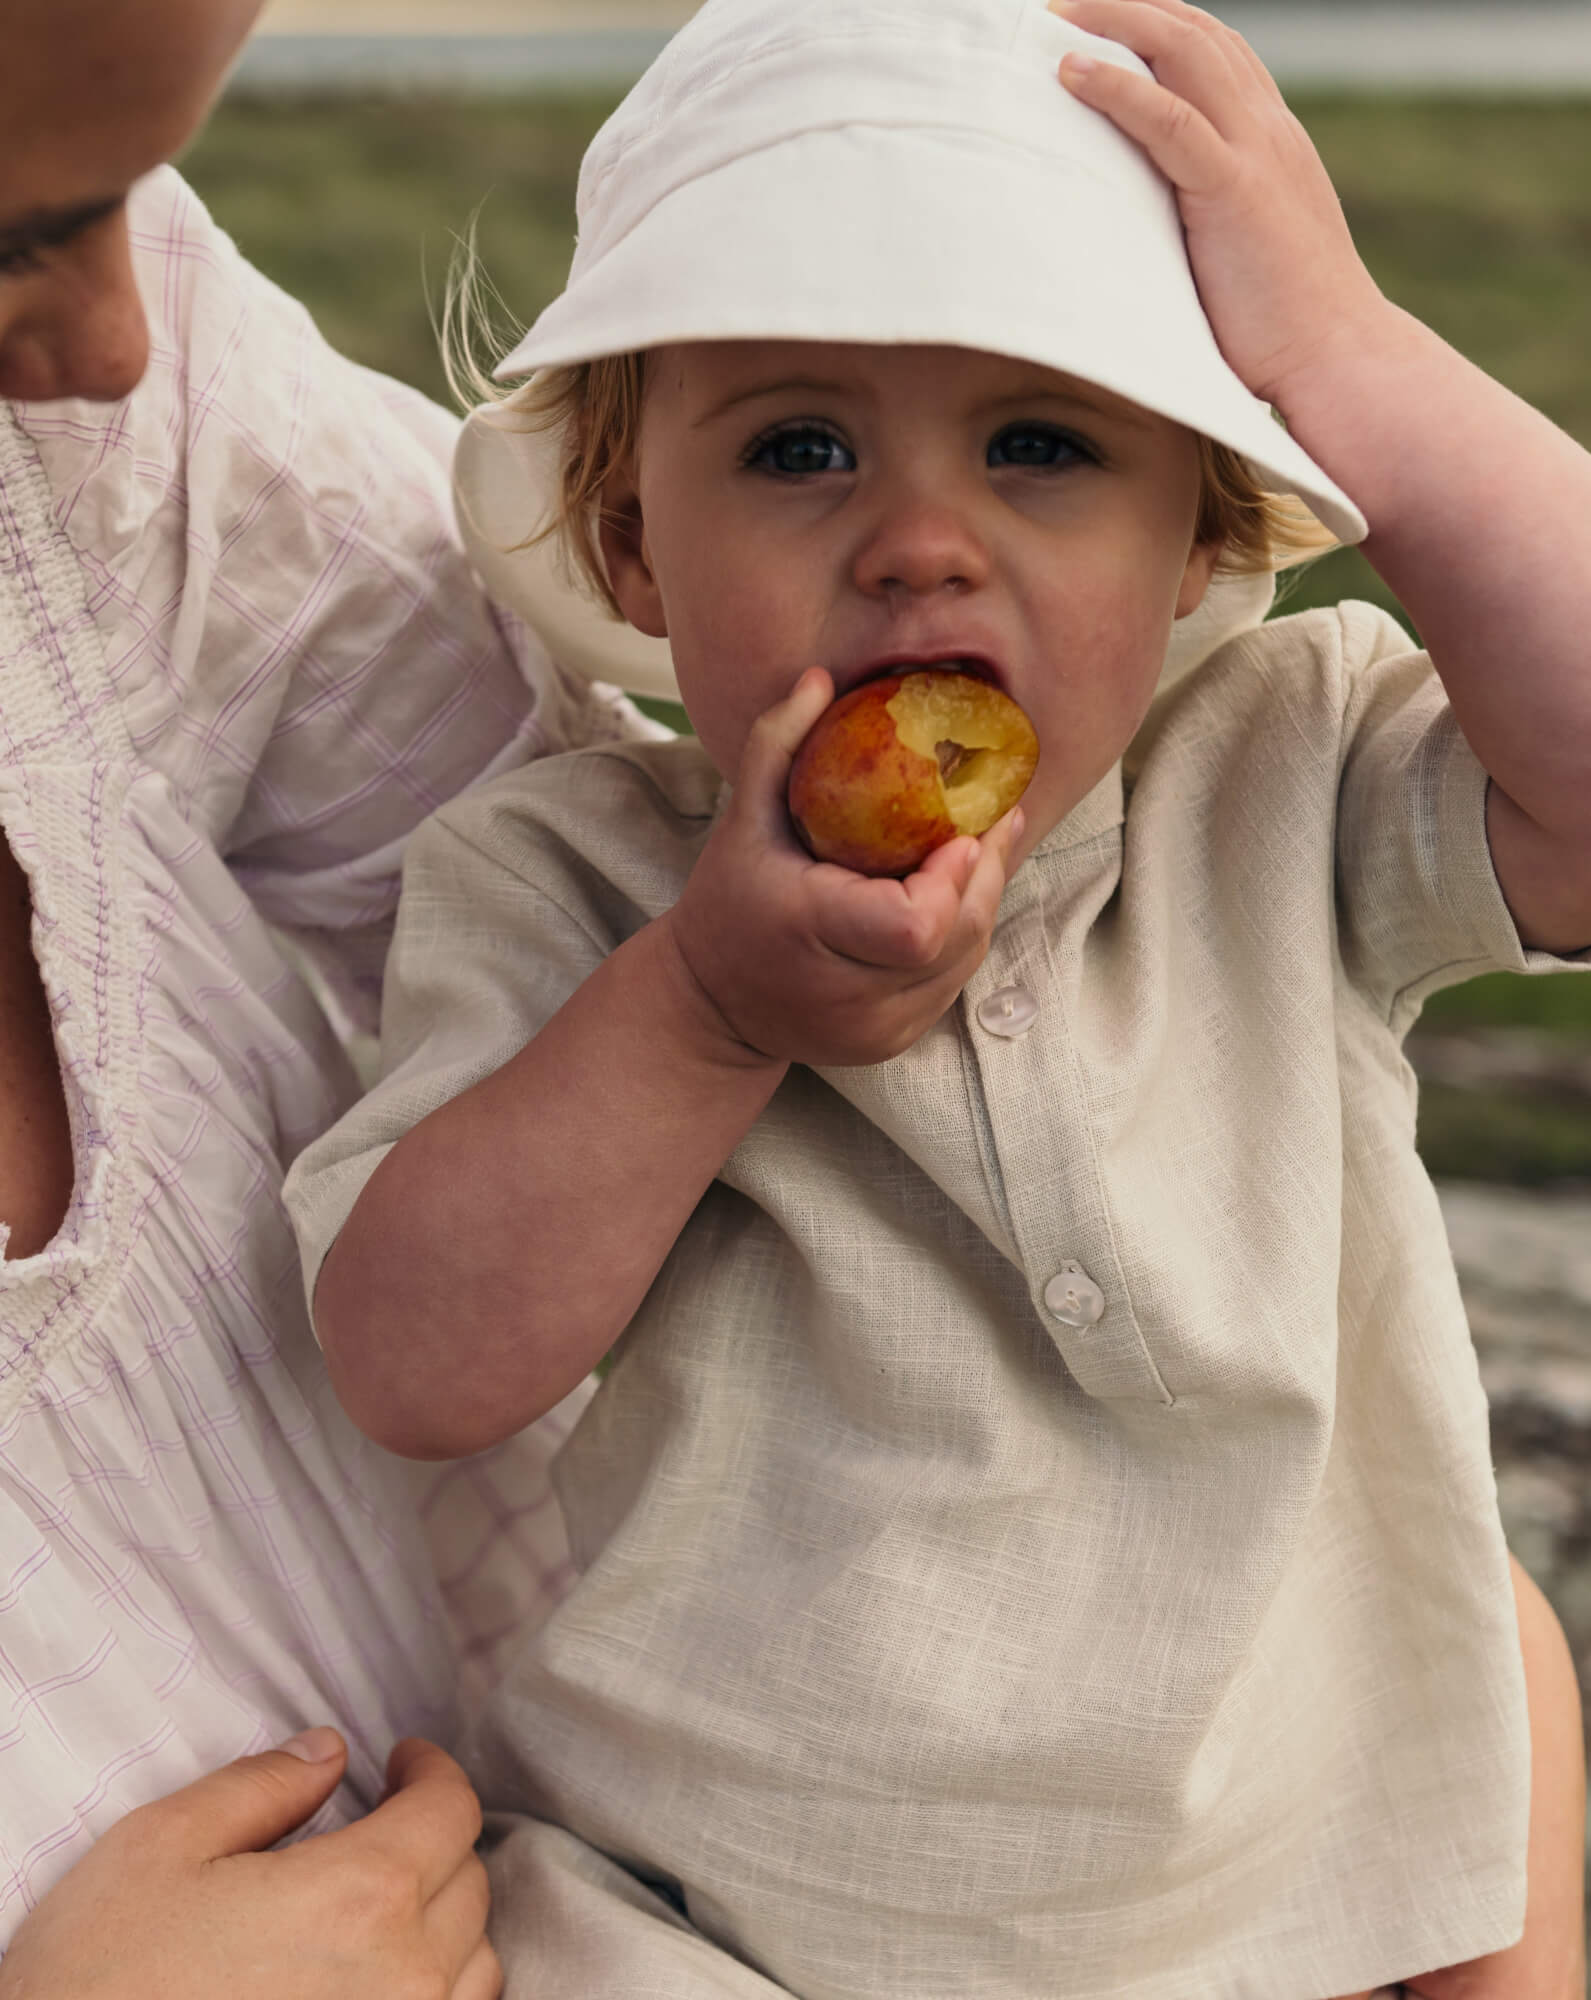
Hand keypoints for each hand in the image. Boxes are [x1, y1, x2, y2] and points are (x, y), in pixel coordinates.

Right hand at [0, 1731, 501, 1999]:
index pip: (451, 1810)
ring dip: (447, 1920)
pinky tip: (385, 1976)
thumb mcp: (159, 1849)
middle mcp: (403, 1977)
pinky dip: (439, 1991)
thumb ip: (259, 1787)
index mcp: (361, 1896)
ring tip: (392, 1900)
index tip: (404, 1761)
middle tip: (385, 1823)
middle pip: (469, 1881)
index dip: (433, 1771)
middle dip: (433, 1837)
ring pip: (476, 1963)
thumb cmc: (99, 1982)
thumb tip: (328, 1752)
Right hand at [665, 668, 1022, 1066]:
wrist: (709, 1009)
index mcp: (811, 936)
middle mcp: (848, 998)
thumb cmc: (727, 905)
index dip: (954, 880)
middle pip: (957, 941)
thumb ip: (777, 745)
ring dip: (983, 903)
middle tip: (999, 821)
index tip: (961, 832)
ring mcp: (875, 1030)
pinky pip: (951, 984)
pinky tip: (959, 895)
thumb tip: (821, 677)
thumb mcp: (742, 822)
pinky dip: (962, 938)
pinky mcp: (892, 1044)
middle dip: (988, 877)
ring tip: (989, 848)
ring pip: (965, 963)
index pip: (916, 927)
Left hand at [1050, 0, 1388, 411]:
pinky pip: (1170, 119)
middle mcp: (1268, 129)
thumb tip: (1146, 230)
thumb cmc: (1284, 327)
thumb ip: (1206, 218)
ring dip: (1114, 21)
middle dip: (1125, 6)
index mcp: (1271, 139)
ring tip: (1051, 15)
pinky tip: (1070, 72)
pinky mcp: (1235, 192)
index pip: (1215, 49)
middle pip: (1195, 31)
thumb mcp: (1244, 248)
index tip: (1097, 20)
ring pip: (1184, 50)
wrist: (1339, 359)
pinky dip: (1117, 88)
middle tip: (1055, 5)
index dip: (1156, 23)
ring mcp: (1256, 153)